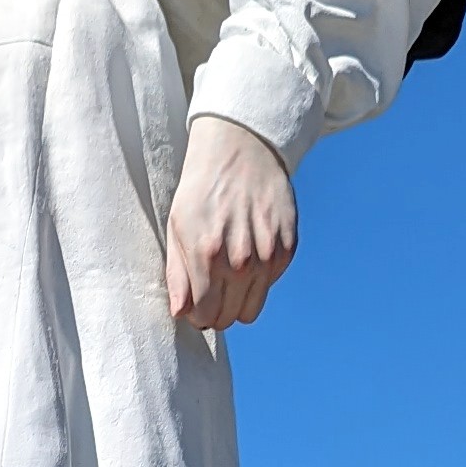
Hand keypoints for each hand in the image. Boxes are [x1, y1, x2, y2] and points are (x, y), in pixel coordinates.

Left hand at [163, 115, 295, 329]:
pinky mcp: (288, 247)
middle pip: (229, 317)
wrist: (241, 148)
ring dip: (238, 299)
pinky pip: (269, 285)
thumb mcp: (177, 226)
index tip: (196, 303)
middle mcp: (241, 260)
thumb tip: (181, 313)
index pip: (206, 315)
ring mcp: (268, 255)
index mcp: (207, 255)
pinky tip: (248, 251)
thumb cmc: (201, 188)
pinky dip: (258, 278)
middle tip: (211, 290)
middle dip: (217, 311)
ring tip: (228, 274)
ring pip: (252, 309)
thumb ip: (178, 275)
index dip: (198, 315)